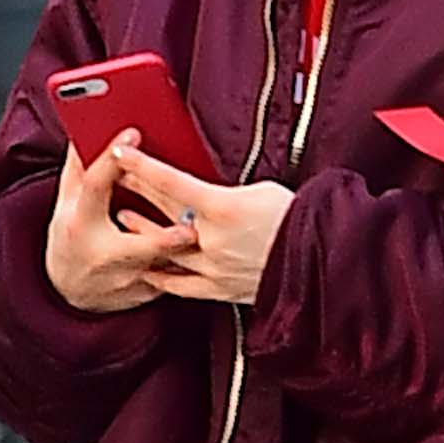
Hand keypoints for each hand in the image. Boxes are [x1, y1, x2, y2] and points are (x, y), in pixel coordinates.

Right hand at [44, 136, 191, 312]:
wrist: (68, 290)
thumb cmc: (72, 235)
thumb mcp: (68, 201)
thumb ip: (79, 168)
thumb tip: (84, 131)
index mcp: (80, 221)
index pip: (97, 185)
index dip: (114, 160)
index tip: (133, 135)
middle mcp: (104, 253)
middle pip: (141, 243)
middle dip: (166, 238)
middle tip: (190, 227)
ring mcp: (127, 277)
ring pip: (166, 265)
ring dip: (188, 250)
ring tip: (206, 234)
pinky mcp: (145, 292)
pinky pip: (175, 279)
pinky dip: (193, 266)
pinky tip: (211, 257)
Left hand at [111, 145, 294, 306]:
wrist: (325, 261)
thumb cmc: (301, 220)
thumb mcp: (265, 192)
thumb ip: (228, 193)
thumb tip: (207, 194)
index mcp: (223, 207)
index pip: (171, 181)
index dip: (142, 165)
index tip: (120, 152)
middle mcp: (212, 239)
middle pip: (163, 210)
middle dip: (138, 190)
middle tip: (118, 177)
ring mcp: (214, 267)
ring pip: (165, 248)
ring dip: (143, 231)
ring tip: (127, 218)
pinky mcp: (221, 289)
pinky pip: (181, 286)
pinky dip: (161, 277)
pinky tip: (147, 269)